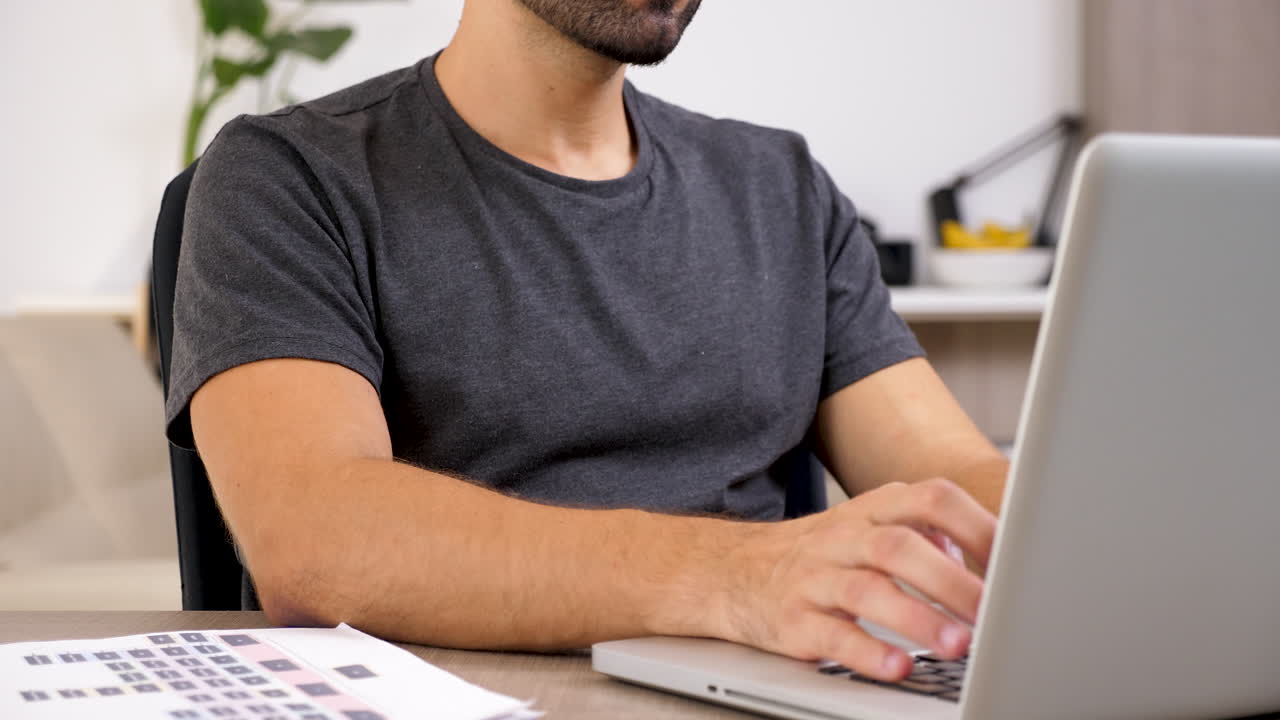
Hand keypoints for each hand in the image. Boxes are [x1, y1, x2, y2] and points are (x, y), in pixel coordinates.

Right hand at [719, 478, 995, 681]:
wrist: (732, 572)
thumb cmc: (820, 556)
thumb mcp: (869, 527)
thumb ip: (926, 534)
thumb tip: (984, 556)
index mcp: (870, 510)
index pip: (929, 498)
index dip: (974, 524)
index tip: (1014, 558)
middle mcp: (842, 538)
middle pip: (899, 545)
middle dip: (952, 580)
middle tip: (994, 611)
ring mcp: (814, 578)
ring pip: (866, 589)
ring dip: (917, 617)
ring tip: (958, 646)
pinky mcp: (793, 621)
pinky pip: (832, 635)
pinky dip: (868, 652)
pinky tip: (899, 667)